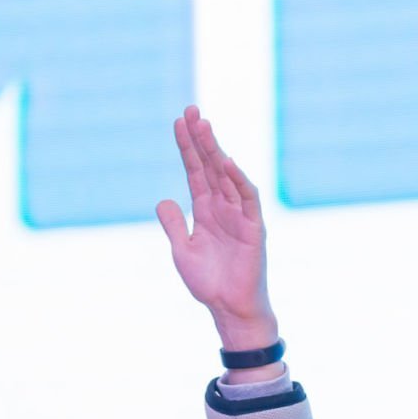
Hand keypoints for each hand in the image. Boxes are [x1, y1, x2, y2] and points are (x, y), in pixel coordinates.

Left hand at [155, 106, 278, 348]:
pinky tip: (227, 163)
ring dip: (216, 151)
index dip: (187, 148)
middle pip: (210, 166)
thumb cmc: (208, 281)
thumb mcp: (182, 250)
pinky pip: (247, 199)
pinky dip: (238, 180)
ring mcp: (240, 214)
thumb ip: (174, 224)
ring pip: (227, 176)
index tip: (178, 122)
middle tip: (191, 111)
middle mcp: (223, 206)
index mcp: (205, 210)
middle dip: (200, 139)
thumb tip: (163, 200)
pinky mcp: (253, 228)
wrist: (228, 307)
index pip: (195, 171)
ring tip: (203, 126)